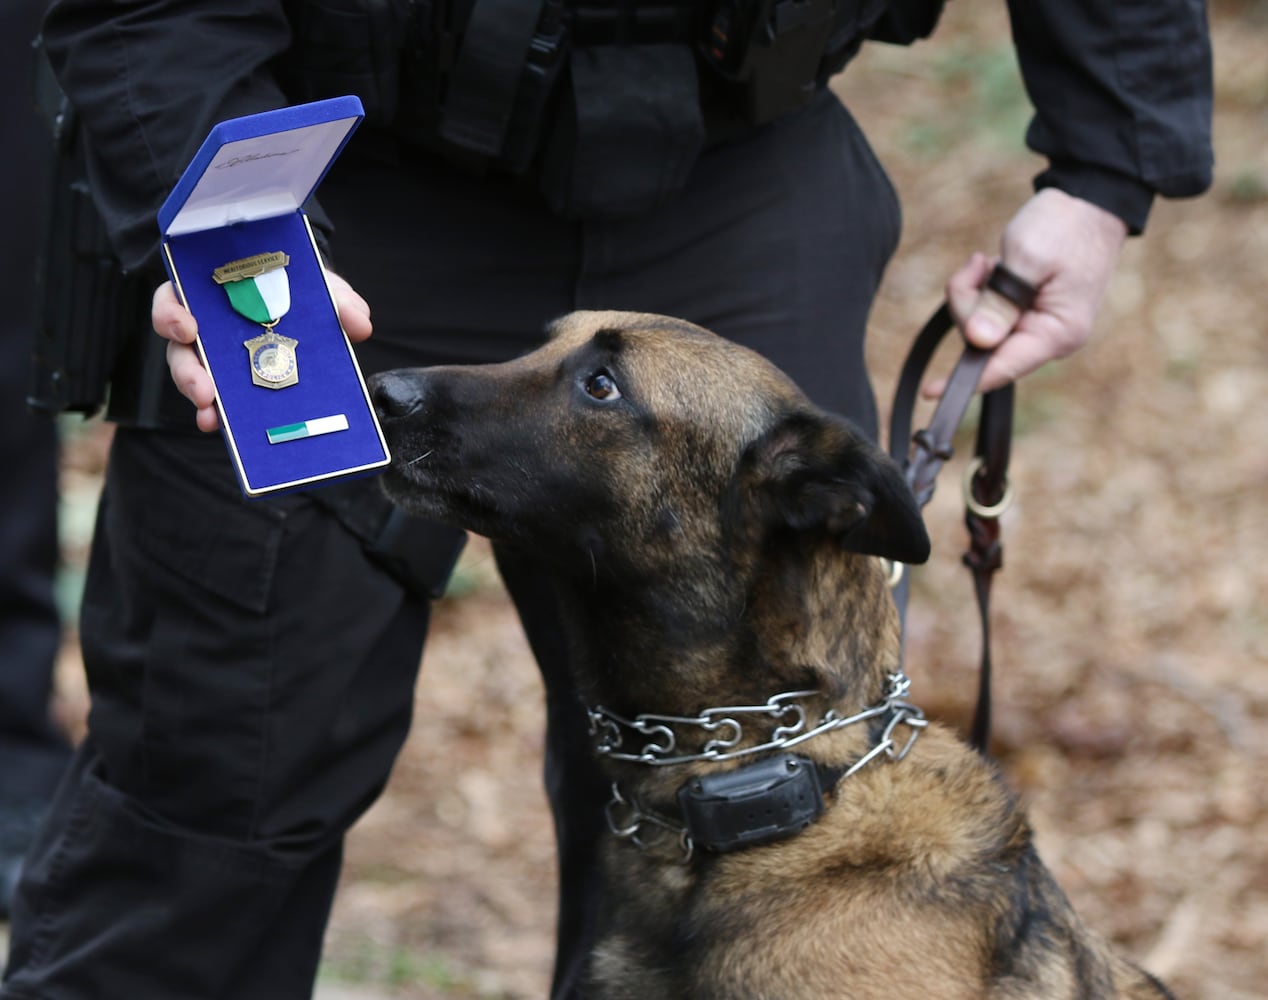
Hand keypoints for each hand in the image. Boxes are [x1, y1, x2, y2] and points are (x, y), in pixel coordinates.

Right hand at [152, 270, 372, 431]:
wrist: (308, 304)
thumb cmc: (299, 290)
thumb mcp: (318, 286)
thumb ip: (339, 298)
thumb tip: (359, 324)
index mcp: (212, 294)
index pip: (173, 299)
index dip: (171, 313)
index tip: (187, 327)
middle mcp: (204, 327)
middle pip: (178, 348)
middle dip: (187, 371)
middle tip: (204, 389)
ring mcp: (213, 357)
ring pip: (192, 378)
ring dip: (200, 397)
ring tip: (212, 414)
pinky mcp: (228, 382)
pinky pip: (216, 400)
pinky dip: (218, 413)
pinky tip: (224, 427)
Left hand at [925, 188, 1127, 397]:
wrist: (1088, 199)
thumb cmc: (1064, 224)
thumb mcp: (1027, 258)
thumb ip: (1000, 302)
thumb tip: (978, 342)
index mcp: (1058, 333)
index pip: (1003, 367)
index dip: (965, 380)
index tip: (929, 391)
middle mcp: (1050, 338)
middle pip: (984, 344)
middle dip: (968, 305)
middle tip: (977, 266)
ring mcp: (1039, 327)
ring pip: (980, 328)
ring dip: (973, 293)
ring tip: (986, 262)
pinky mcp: (1027, 315)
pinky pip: (988, 315)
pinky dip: (981, 291)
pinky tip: (991, 266)